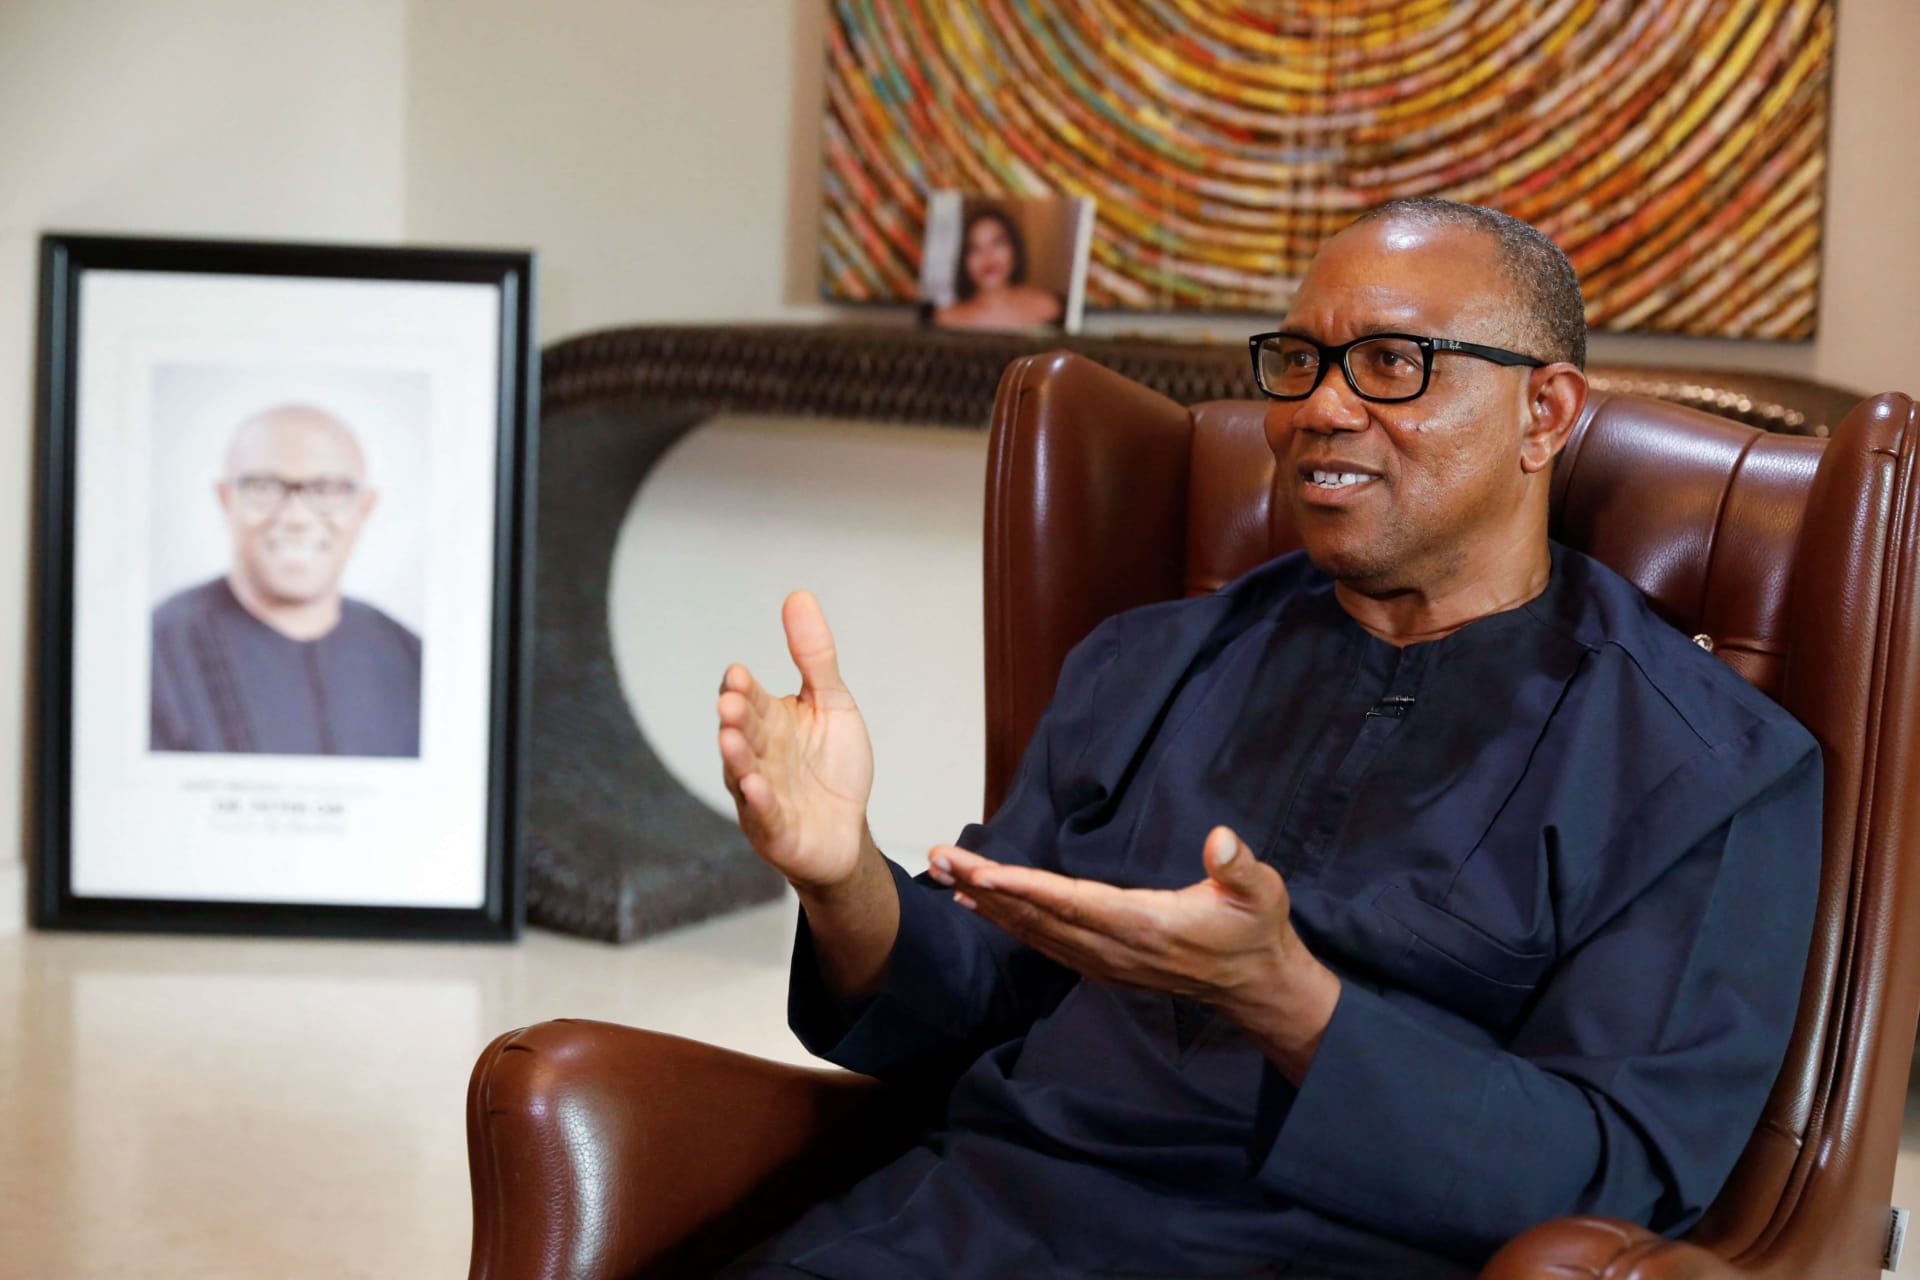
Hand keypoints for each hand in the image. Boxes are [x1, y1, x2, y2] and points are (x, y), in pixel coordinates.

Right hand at [717, 590, 875, 892]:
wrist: (846, 830)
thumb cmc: (833, 765)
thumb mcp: (832, 703)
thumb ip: (814, 656)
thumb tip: (798, 595)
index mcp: (769, 722)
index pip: (749, 699)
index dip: (742, 689)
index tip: (739, 675)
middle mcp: (757, 755)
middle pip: (743, 733)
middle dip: (736, 718)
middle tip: (731, 703)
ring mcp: (760, 794)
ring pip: (743, 772)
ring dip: (736, 757)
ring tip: (730, 739)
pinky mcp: (773, 830)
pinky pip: (763, 814)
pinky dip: (758, 802)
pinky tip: (754, 787)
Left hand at [930, 826, 1339, 1081]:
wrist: (1252, 985)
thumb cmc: (1254, 930)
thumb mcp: (1261, 893)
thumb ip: (1239, 867)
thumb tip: (1221, 839)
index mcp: (1144, 925)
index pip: (1073, 903)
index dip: (1025, 889)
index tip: (982, 873)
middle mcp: (1113, 947)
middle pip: (1037, 915)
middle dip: (984, 887)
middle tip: (940, 858)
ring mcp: (1102, 961)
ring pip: (1032, 931)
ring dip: (985, 902)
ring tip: (944, 872)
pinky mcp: (1098, 964)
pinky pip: (1041, 942)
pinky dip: (1005, 921)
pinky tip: (977, 903)